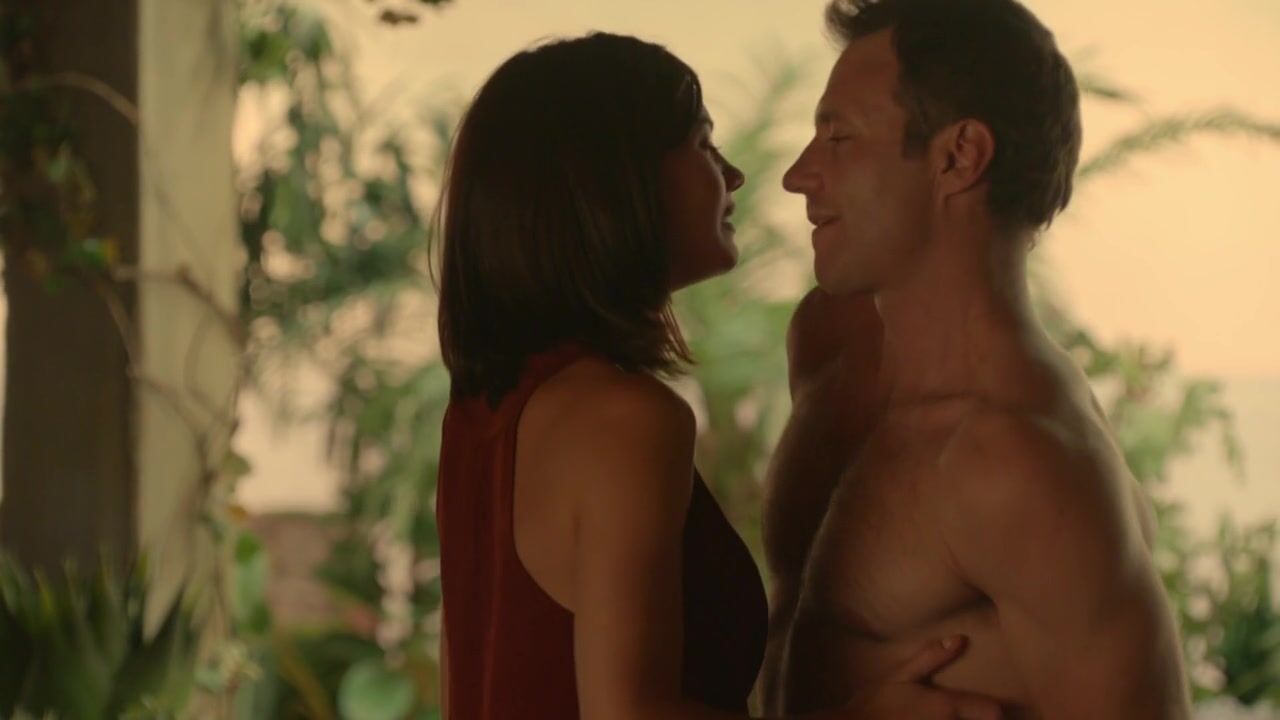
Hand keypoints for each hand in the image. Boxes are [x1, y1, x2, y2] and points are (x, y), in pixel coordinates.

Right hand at [843, 636, 1001, 719]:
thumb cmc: (876, 704)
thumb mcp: (901, 676)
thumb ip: (931, 658)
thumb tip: (960, 638)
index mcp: (947, 706)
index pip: (992, 711)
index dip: (994, 709)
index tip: (994, 707)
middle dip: (979, 717)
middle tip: (975, 712)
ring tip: (948, 715)